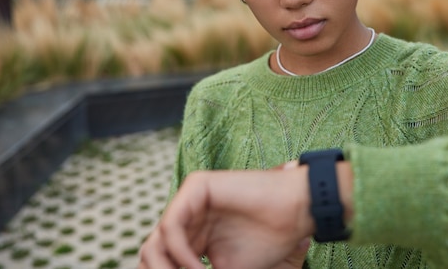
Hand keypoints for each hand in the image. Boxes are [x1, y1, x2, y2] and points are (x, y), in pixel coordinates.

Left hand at [138, 165, 314, 268]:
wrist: (295, 213)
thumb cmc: (269, 241)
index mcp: (193, 238)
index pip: (160, 263)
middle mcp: (187, 219)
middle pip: (151, 253)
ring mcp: (189, 201)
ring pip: (155, 242)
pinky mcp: (196, 186)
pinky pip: (171, 226)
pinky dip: (179, 252)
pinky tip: (198, 266)